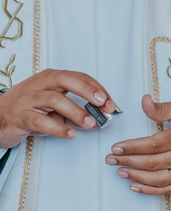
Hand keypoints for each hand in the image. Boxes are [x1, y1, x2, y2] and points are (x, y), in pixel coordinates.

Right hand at [0, 69, 115, 148]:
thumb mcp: (54, 105)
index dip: (96, 88)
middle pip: (65, 80)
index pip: (77, 76)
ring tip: (91, 124)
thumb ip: (74, 108)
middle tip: (103, 104)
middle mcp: (39, 84)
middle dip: (87, 90)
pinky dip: (58, 128)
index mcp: (50, 78)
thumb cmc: (29, 109)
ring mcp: (28, 99)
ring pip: (54, 100)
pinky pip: (41, 121)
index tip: (110, 102)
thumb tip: (99, 117)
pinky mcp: (20, 116)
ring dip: (76, 112)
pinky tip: (71, 134)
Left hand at [107, 94, 170, 194]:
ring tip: (121, 172)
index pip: (152, 145)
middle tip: (111, 159)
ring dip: (137, 177)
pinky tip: (136, 186)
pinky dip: (151, 190)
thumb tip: (143, 102)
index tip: (116, 148)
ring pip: (159, 179)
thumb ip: (162, 108)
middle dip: (128, 162)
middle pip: (152, 163)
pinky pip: (170, 189)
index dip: (131, 148)